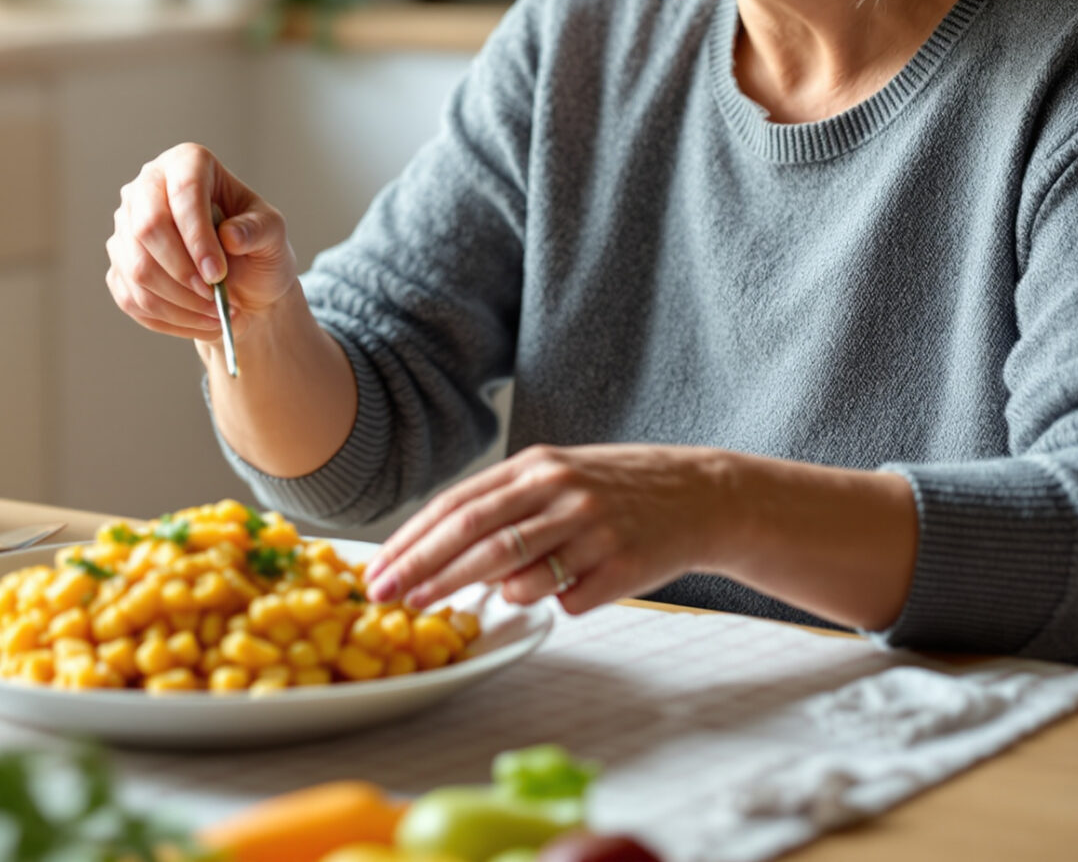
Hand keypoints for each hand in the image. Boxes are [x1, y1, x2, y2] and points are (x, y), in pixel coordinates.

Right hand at [103, 143, 298, 342]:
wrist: (242, 281)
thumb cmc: (255, 246)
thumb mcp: (273, 234)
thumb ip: (259, 230)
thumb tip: (231, 236)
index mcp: (187, 164)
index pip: (183, 192)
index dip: (197, 236)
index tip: (217, 273)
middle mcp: (147, 188)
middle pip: (147, 228)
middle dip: (183, 272)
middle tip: (214, 298)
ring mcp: (126, 227)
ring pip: (138, 270)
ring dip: (179, 303)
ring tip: (217, 315)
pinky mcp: (120, 266)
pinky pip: (134, 299)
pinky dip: (170, 319)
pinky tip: (199, 322)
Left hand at [361, 444, 726, 615]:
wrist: (699, 495)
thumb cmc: (615, 490)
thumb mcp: (557, 477)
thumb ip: (504, 507)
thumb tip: (445, 551)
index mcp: (536, 466)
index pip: (458, 505)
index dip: (412, 540)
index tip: (378, 568)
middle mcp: (561, 492)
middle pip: (476, 536)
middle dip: (423, 571)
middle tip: (387, 598)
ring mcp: (593, 528)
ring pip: (517, 569)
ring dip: (471, 593)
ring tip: (437, 610)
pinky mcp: (623, 564)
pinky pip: (569, 598)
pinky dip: (549, 603)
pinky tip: (545, 601)